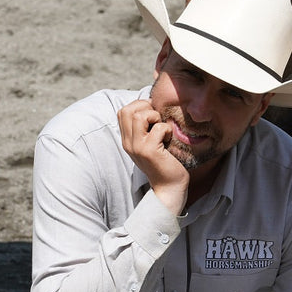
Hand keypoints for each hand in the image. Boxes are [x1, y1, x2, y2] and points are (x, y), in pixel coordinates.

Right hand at [118, 98, 187, 213]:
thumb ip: (145, 127)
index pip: (122, 111)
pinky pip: (159, 128)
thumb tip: (151, 104)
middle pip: (127, 110)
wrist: (169, 187)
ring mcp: (137, 147)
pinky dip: (168, 130)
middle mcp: (128, 143)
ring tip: (162, 130)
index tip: (153, 115)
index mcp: (127, 140)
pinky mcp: (149, 151)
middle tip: (157, 120)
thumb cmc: (164, 161)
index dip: (139, 106)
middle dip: (146, 108)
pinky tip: (169, 141)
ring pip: (139, 116)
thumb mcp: (149, 142)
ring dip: (156, 117)